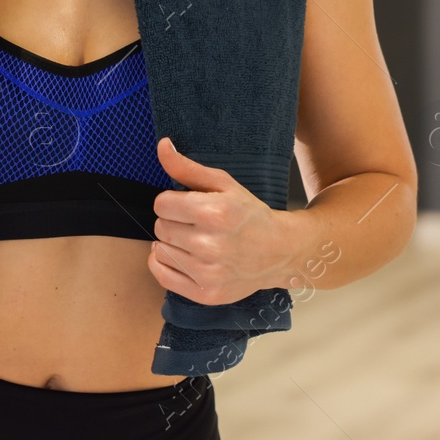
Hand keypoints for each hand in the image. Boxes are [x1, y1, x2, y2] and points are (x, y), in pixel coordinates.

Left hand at [147, 137, 300, 304]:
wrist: (280, 252)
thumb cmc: (248, 214)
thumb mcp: (223, 183)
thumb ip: (187, 167)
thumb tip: (162, 145)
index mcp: (214, 213)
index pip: (161, 204)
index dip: (172, 202)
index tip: (189, 206)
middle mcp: (210, 245)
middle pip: (160, 227)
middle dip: (174, 222)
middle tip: (197, 225)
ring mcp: (209, 273)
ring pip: (159, 250)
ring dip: (171, 244)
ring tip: (195, 242)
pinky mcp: (206, 294)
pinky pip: (161, 275)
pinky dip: (163, 264)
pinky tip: (182, 257)